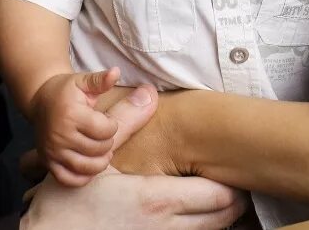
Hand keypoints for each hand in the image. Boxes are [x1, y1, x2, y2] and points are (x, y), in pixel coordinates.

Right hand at [22, 85, 247, 228]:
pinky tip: (195, 220)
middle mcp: (163, 228)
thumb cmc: (68, 202)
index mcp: (156, 201)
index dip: (233, 186)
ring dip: (219, 220)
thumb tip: (146, 93)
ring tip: (225, 203)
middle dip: (234, 204)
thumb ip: (126, 123)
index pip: (216, 197)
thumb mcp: (98, 158)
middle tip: (240, 187)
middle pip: (220, 219)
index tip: (240, 173)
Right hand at [32, 67, 121, 185]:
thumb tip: (116, 72)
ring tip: (101, 150)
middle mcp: (60, 135)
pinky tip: (89, 165)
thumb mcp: (82, 82)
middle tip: (103, 134)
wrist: (40, 101)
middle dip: (107, 142)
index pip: (106, 130)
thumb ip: (100, 80)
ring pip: (87, 167)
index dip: (112, 125)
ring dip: (100, 161)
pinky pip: (69, 180)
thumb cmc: (66, 91)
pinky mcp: (48, 163)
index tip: (107, 120)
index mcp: (71, 114)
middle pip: (99, 149)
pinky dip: (83, 177)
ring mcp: (53, 151)